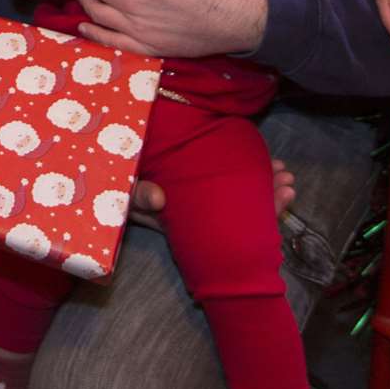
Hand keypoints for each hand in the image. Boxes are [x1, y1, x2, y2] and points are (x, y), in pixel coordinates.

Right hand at [127, 158, 295, 229]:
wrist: (100, 180)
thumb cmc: (112, 190)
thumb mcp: (122, 193)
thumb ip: (138, 196)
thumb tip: (159, 199)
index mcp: (186, 221)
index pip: (231, 224)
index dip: (261, 213)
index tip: (283, 194)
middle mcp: (196, 215)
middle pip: (240, 215)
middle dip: (268, 199)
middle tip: (290, 182)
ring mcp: (194, 201)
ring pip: (236, 201)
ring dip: (261, 187)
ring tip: (285, 173)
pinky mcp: (190, 185)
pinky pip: (223, 185)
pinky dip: (244, 176)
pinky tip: (263, 164)